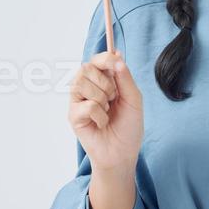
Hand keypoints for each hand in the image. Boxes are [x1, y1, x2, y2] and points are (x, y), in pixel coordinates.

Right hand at [68, 49, 143, 170]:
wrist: (123, 153)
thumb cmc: (128, 127)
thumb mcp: (134, 99)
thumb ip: (125, 78)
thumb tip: (117, 55)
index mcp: (102, 81)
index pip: (96, 60)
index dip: (105, 58)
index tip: (116, 63)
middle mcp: (87, 88)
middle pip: (85, 68)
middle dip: (105, 82)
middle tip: (113, 98)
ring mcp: (78, 102)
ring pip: (81, 83)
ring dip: (102, 98)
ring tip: (107, 111)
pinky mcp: (74, 116)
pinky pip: (87, 105)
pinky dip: (100, 115)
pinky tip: (102, 123)